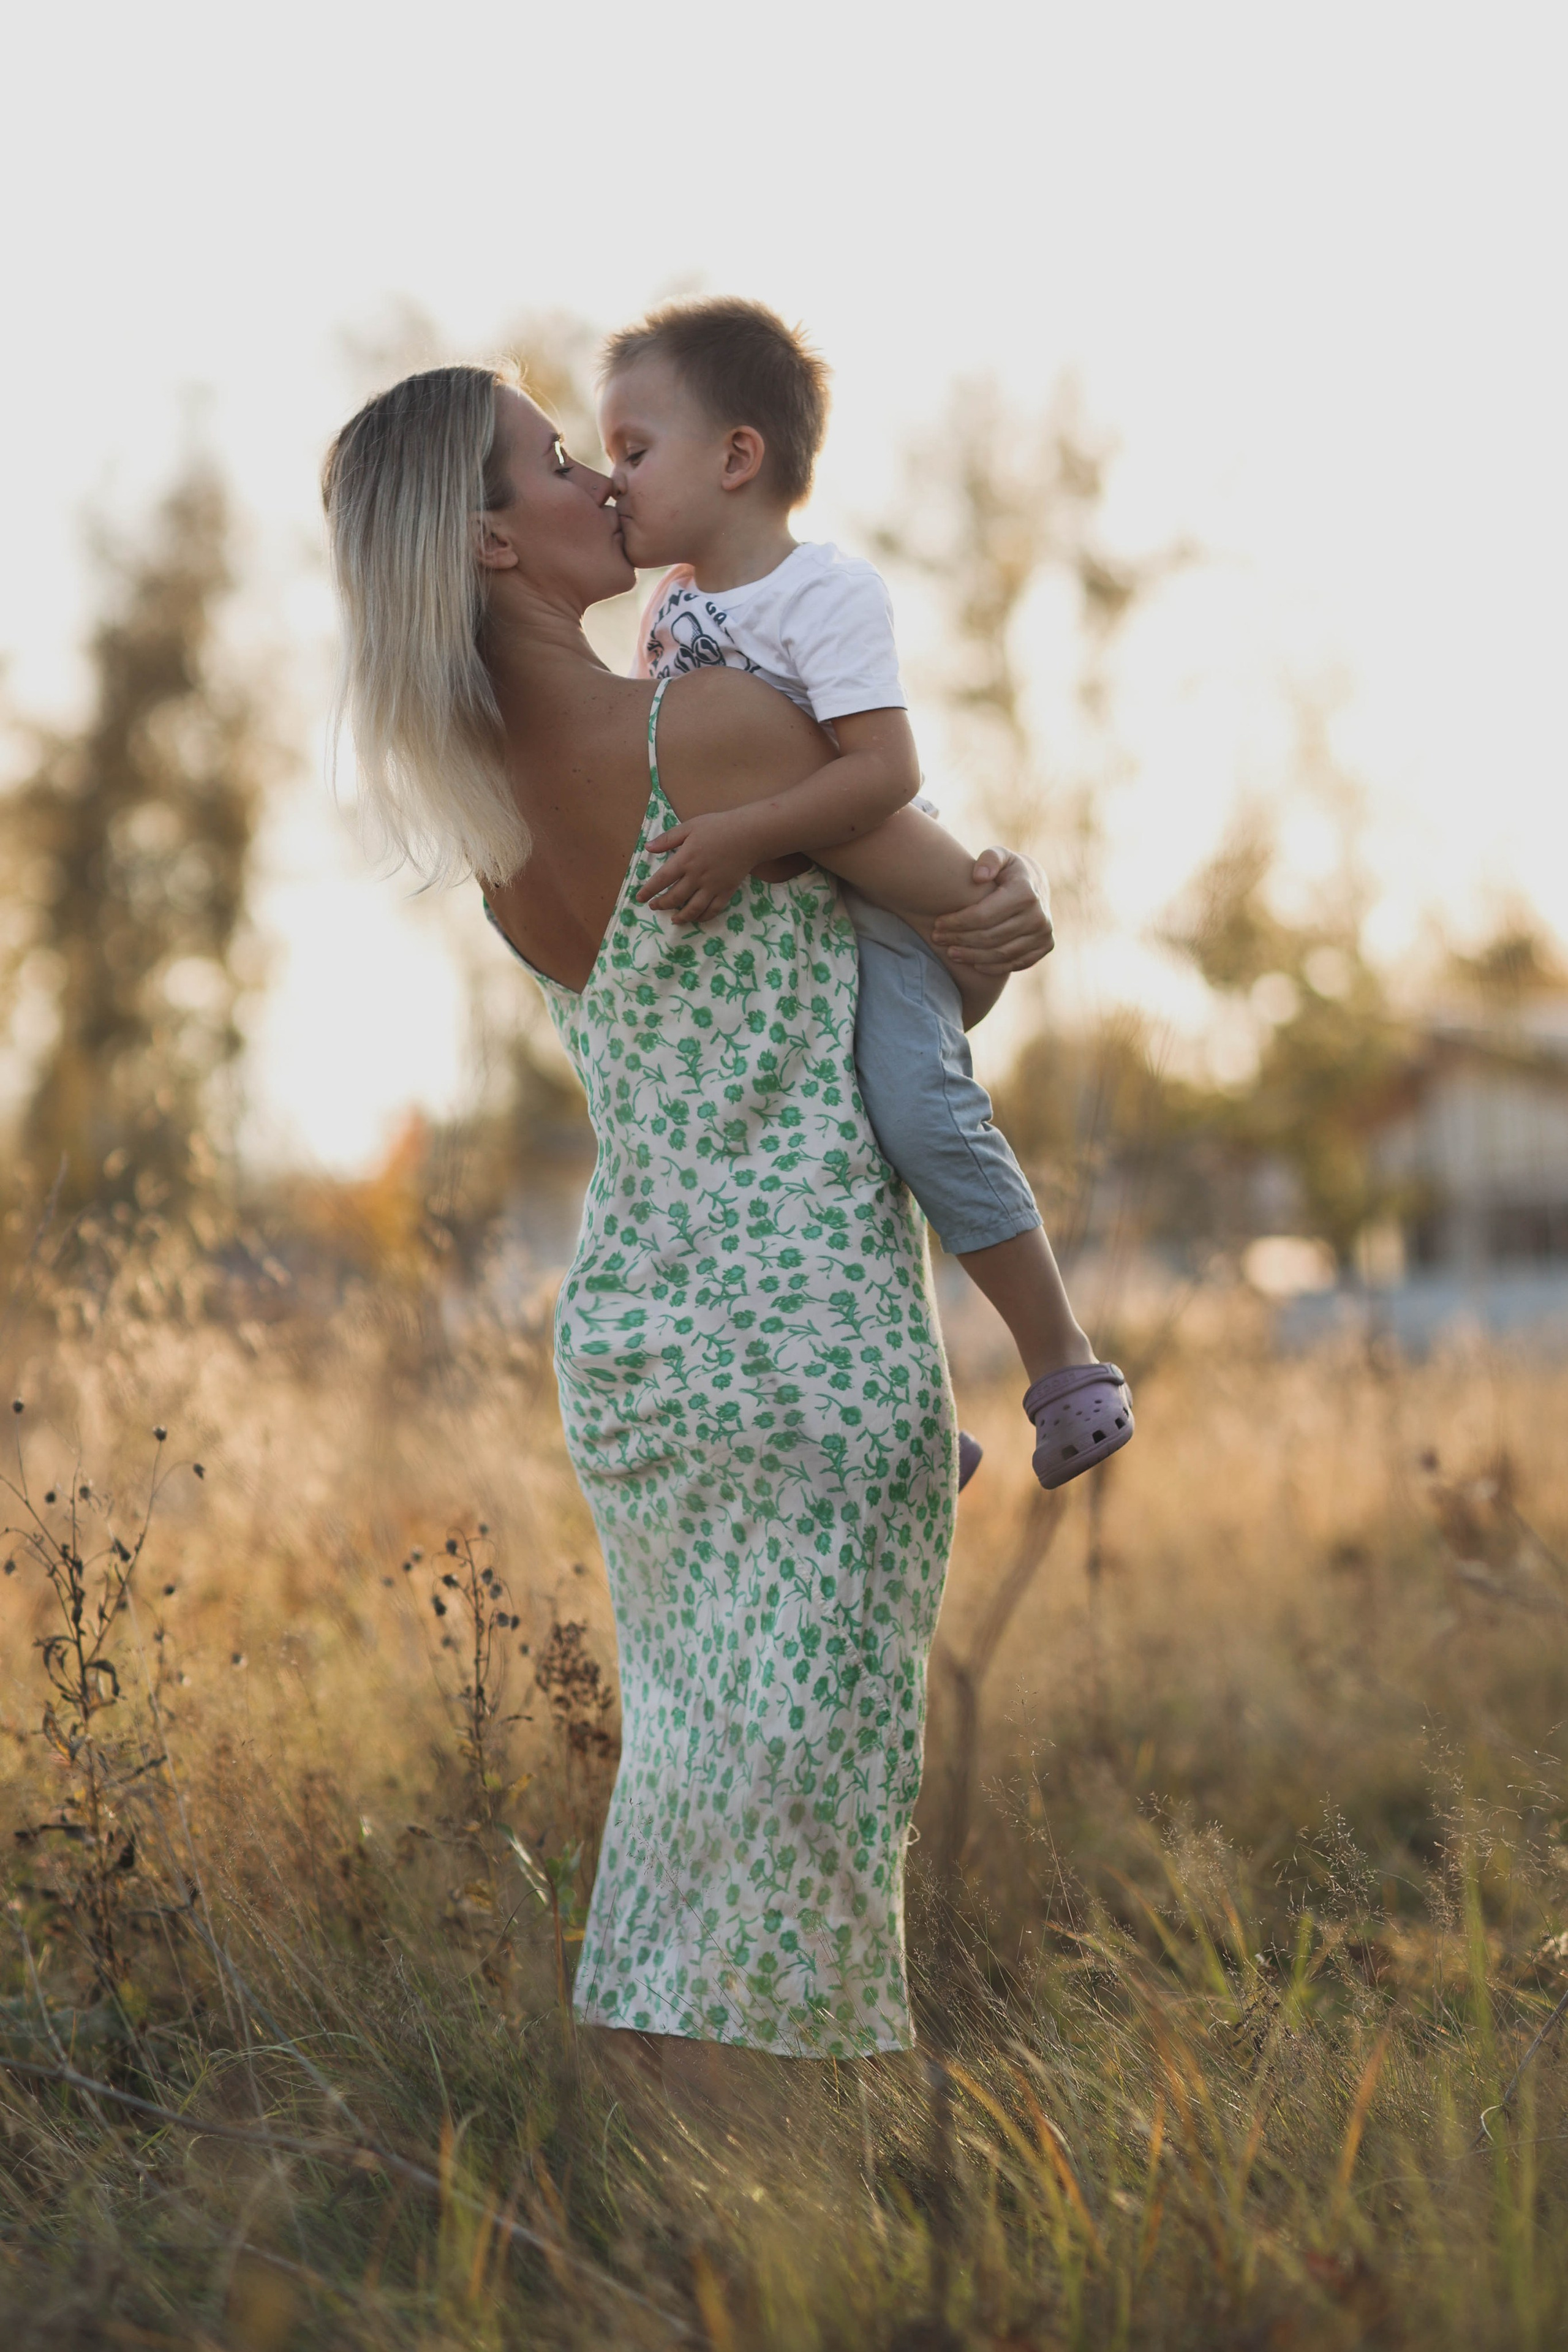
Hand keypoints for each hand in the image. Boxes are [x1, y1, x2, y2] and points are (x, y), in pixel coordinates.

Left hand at [634, 808, 761, 924]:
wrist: (749, 834)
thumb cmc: (718, 827)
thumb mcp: (690, 826)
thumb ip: (668, 839)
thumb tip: (647, 847)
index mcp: (685, 860)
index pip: (661, 880)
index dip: (648, 891)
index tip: (640, 898)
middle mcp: (697, 876)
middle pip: (675, 898)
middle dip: (662, 905)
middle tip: (655, 907)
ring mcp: (712, 886)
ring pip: (693, 909)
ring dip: (681, 917)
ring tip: (674, 919)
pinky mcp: (726, 891)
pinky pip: (713, 910)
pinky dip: (703, 917)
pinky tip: (696, 918)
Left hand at [930, 848, 1054, 972]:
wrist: (1036, 883)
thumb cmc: (1008, 870)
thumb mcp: (1000, 855)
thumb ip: (989, 859)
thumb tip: (979, 875)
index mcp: (1025, 892)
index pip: (983, 916)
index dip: (957, 923)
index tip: (937, 923)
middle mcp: (1039, 915)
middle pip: (990, 937)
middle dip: (960, 940)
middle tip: (938, 939)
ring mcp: (1044, 933)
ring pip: (1001, 954)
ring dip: (972, 957)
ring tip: (951, 952)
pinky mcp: (1046, 946)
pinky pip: (1015, 963)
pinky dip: (992, 966)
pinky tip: (973, 963)